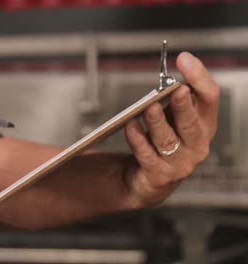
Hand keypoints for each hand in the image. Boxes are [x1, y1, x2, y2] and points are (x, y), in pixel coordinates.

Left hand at [124, 52, 219, 205]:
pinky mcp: (160, 175)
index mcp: (204, 124)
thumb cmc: (163, 143)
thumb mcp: (174, 119)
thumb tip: (168, 77)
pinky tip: (130, 127)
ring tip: (149, 108)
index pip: (209, 98)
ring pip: (168, 140)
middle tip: (176, 90)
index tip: (185, 59)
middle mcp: (196, 144)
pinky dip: (137, 139)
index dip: (199, 77)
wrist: (149, 180)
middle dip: (184, 105)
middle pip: (192, 122)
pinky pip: (147, 154)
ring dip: (157, 122)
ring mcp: (180, 162)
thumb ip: (174, 100)